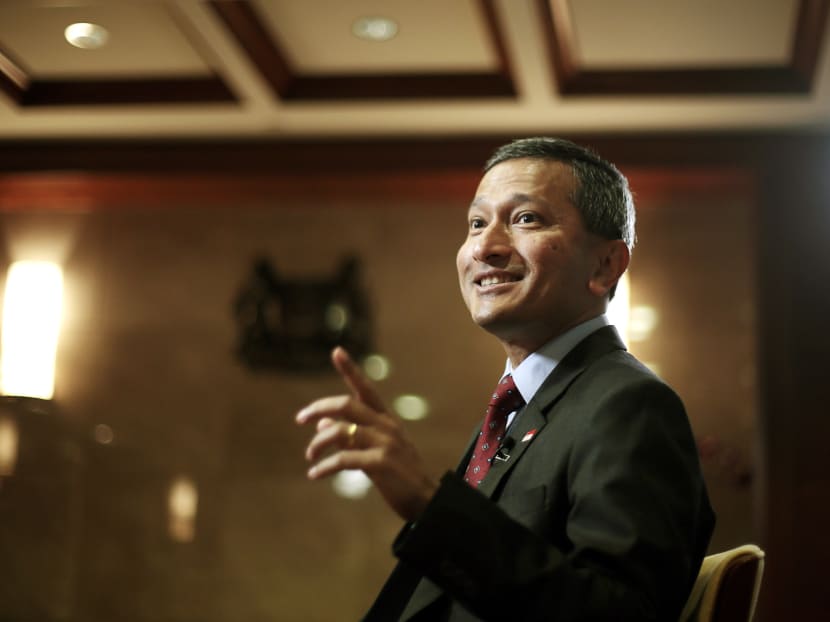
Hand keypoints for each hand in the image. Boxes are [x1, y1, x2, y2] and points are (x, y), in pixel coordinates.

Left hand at [296, 347, 437, 520]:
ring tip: (309, 456)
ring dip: (318, 443)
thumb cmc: (399, 475)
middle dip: (319, 408)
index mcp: (386, 419)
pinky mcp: (381, 463)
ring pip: (341, 431)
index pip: (366, 389)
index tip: (336, 351)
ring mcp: (385, 443)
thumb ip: (350, 435)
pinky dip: (325, 466)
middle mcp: (386, 425)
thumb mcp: (375, 450)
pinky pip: (344, 458)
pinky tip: (315, 474)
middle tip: (300, 418)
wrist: (426, 500)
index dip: (350, 369)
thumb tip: (321, 424)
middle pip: (346, 405)